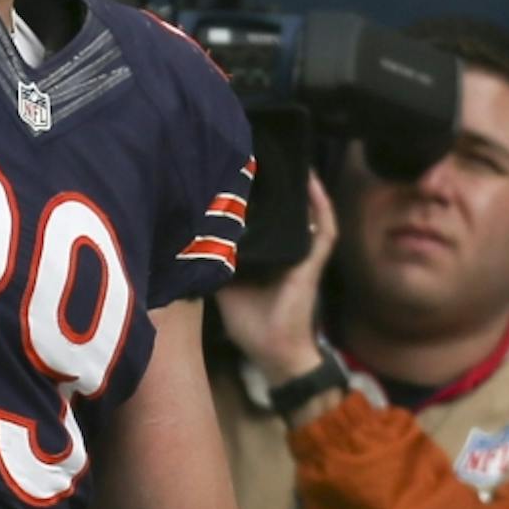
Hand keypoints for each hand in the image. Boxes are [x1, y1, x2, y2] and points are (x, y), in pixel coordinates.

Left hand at [213, 171, 336, 386]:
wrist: (277, 353)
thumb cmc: (252, 325)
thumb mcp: (222, 288)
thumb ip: (210, 263)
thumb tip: (185, 240)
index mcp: (264, 256)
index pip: (259, 219)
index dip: (252, 196)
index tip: (238, 171)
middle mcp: (285, 250)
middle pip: (282, 211)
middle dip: (275, 184)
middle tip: (261, 155)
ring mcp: (303, 254)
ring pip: (306, 212)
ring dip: (301, 188)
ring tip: (290, 159)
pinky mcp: (314, 261)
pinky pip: (323, 228)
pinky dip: (319, 205)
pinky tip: (311, 182)